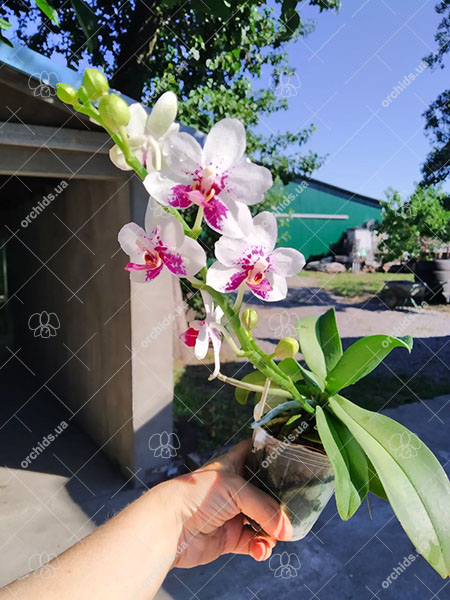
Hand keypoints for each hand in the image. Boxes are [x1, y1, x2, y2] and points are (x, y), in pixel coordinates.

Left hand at [159, 440, 291, 568]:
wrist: (171, 526)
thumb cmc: (196, 495)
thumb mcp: (236, 489)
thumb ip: (264, 507)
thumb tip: (286, 530)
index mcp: (233, 466)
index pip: (255, 453)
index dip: (271, 454)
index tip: (292, 460)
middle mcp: (235, 489)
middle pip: (266, 493)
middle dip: (279, 504)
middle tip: (292, 512)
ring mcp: (233, 514)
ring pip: (263, 521)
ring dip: (272, 531)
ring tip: (274, 537)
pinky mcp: (230, 538)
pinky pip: (254, 543)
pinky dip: (261, 548)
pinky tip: (260, 549)